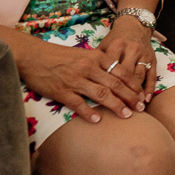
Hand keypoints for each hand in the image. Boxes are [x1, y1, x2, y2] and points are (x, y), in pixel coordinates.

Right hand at [14, 38, 144, 121]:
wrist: (33, 55)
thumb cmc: (58, 55)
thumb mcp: (83, 54)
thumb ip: (98, 63)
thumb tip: (115, 74)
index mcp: (96, 57)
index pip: (121, 72)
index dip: (133, 85)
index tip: (142, 95)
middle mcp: (88, 68)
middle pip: (115, 84)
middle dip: (130, 97)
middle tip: (140, 108)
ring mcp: (75, 80)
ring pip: (101, 94)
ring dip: (115, 105)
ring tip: (126, 115)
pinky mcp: (61, 91)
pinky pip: (78, 103)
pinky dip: (89, 112)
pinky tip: (98, 120)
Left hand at [98, 17, 158, 106]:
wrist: (133, 25)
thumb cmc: (114, 40)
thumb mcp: (103, 46)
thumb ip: (95, 63)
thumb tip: (83, 82)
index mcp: (116, 45)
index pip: (110, 70)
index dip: (106, 86)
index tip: (102, 102)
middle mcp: (131, 49)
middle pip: (125, 75)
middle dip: (123, 94)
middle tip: (121, 110)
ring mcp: (143, 54)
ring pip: (139, 76)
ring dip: (136, 94)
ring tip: (134, 108)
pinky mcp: (153, 58)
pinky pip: (152, 75)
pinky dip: (150, 88)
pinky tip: (147, 99)